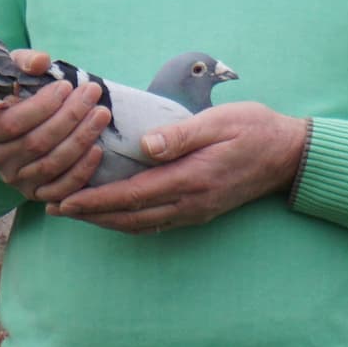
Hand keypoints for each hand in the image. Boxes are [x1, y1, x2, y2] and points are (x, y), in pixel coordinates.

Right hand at [0, 49, 110, 202]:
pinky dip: (81, 171)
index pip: (13, 122)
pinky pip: (61, 188)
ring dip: (81, 139)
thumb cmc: (15, 96)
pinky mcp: (36, 193)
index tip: (66, 85)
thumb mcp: (12, 73)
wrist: (13, 128)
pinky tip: (98, 149)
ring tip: (101, 114)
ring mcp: (17, 179)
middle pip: (37, 142)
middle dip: (70, 116)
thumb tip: (42, 62)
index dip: (42, 105)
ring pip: (52, 164)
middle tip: (92, 93)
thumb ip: (24, 62)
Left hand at [54, 101, 308, 233]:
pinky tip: (117, 213)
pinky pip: (157, 223)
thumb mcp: (221, 121)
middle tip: (58, 208)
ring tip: (79, 212)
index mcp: (191, 179)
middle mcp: (190, 202)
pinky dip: (130, 220)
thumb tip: (146, 145)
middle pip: (131, 217)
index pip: (132, 195)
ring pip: (142, 224)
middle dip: (92, 215)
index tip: (66, 201)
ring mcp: (196, 211)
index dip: (96, 201)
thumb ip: (182, 134)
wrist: (289, 156)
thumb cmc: (255, 130)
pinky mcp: (200, 210)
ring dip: (108, 221)